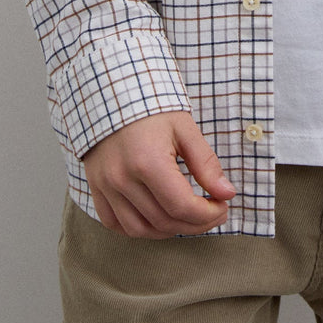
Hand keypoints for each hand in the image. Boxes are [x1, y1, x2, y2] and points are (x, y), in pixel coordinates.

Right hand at [82, 110, 236, 237]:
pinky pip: (114, 223)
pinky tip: (156, 219)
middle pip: (164, 221)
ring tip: (187, 218)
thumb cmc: (151, 106)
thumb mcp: (184, 128)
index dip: (208, 214)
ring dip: (169, 231)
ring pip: (139, 230)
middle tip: (212, 213)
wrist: (112, 91)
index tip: (223, 206)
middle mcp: (123, 178)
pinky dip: (138, 229)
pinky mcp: (96, 187)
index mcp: (148, 161)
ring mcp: (106, 186)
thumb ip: (206, 163)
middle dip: (196, 224)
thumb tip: (227, 193)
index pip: (182, 206)